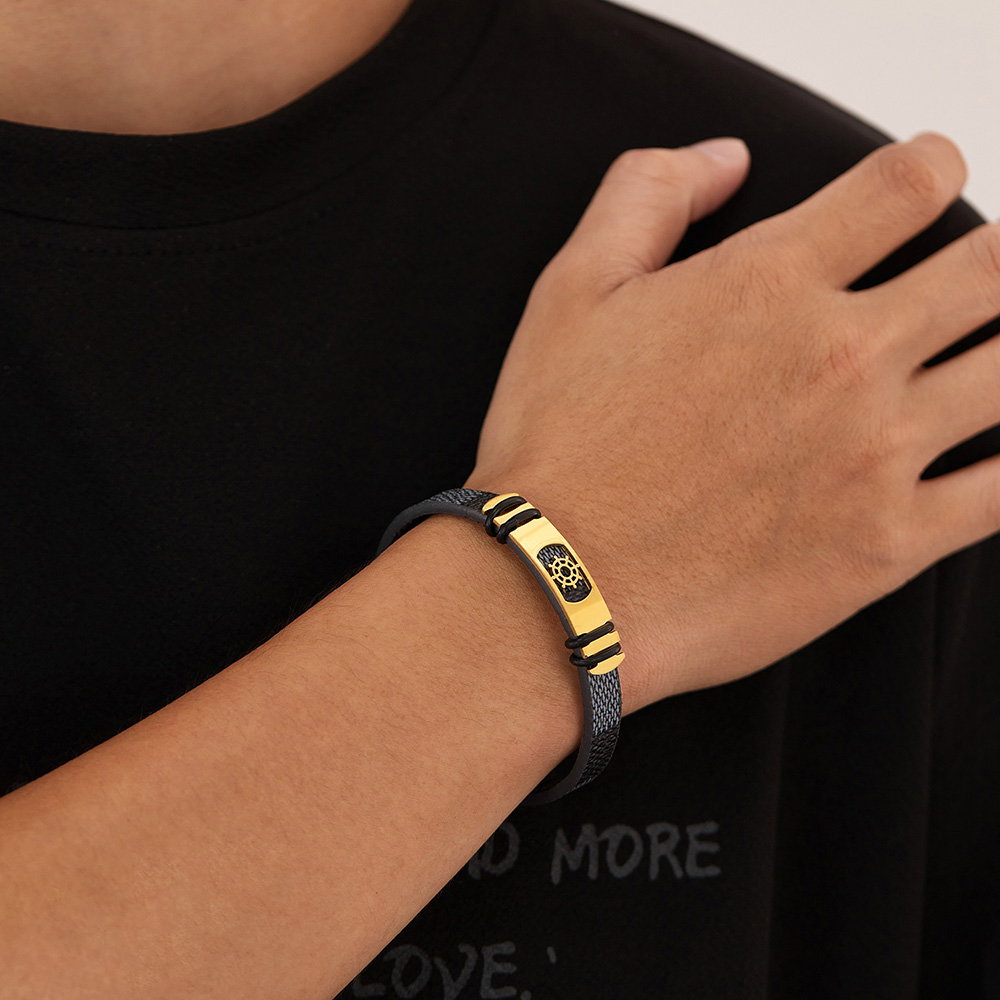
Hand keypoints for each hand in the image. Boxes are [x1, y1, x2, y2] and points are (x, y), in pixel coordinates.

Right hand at [465, 132, 999, 714]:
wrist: (556, 587)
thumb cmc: (557, 448)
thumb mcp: (570, 291)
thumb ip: (647, 194)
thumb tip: (725, 156)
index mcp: (767, 283)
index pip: (909, 182)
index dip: (933, 168)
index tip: (924, 188)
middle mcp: (840, 357)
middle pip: (994, 268)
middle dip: (995, 260)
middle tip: (970, 280)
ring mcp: (875, 454)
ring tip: (978, 361)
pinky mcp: (887, 545)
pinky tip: (992, 452)